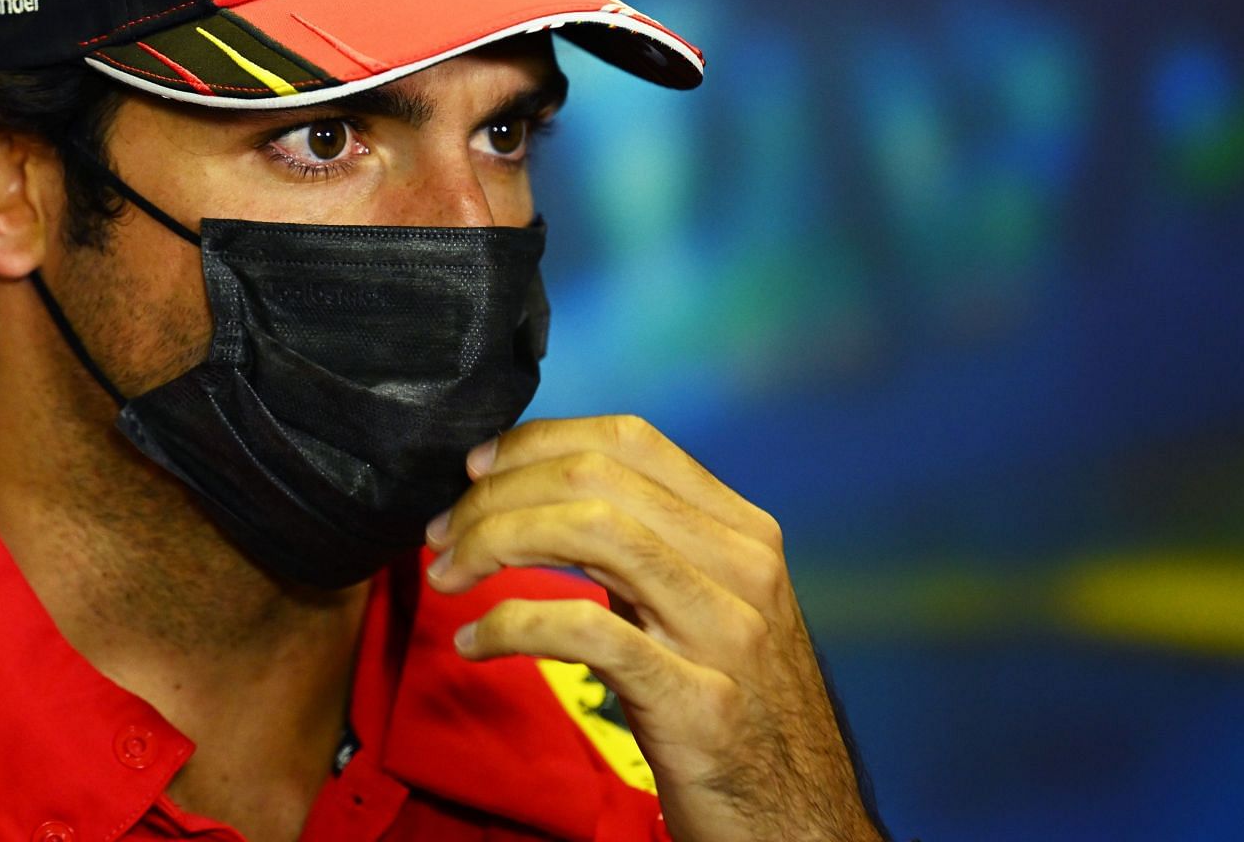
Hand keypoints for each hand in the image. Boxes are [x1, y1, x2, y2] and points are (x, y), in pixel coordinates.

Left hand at [423, 415, 881, 841]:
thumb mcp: (706, 609)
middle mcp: (743, 568)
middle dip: (497, 495)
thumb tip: (537, 498)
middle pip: (595, 479)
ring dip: (494, 542)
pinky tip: (475, 641)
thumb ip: (647, 549)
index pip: (629, 440)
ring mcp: (726, 635)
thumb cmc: (735, 711)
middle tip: (442, 532)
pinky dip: (511, 625)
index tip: (476, 470)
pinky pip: (586, 630)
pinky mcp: (699, 705)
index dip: (537, 442)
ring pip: (589, 531)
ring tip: (447, 573)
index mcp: (742, 533)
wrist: (800, 824)